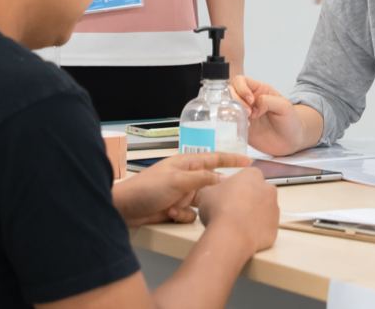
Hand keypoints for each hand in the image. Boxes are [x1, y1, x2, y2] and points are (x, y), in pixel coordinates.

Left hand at [115, 151, 250, 226]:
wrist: (125, 209)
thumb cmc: (148, 188)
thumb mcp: (177, 180)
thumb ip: (202, 178)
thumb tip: (223, 178)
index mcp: (186, 163)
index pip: (214, 158)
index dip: (232, 159)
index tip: (249, 161)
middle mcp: (186, 178)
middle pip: (210, 183)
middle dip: (211, 192)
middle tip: (218, 199)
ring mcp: (181, 195)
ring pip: (202, 202)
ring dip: (191, 208)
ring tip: (175, 208)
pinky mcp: (176, 210)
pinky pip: (191, 214)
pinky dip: (183, 216)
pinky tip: (169, 215)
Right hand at [196, 167, 279, 254]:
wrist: (231, 236)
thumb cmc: (219, 210)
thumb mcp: (206, 193)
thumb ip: (214, 188)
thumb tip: (214, 192)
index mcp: (252, 175)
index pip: (247, 175)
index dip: (237, 186)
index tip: (228, 195)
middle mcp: (268, 189)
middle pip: (259, 191)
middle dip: (249, 199)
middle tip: (232, 209)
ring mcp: (274, 209)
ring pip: (264, 210)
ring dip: (254, 215)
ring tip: (237, 225)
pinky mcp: (275, 228)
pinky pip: (266, 227)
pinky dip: (258, 230)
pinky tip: (244, 235)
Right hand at [230, 75, 306, 155]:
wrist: (292, 140)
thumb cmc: (291, 120)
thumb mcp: (284, 106)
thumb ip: (268, 101)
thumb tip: (255, 105)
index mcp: (259, 90)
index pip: (241, 81)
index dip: (241, 88)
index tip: (251, 100)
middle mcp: (248, 101)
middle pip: (230, 92)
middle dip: (236, 100)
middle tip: (249, 112)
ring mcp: (244, 114)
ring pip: (227, 107)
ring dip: (232, 112)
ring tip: (246, 121)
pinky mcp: (241, 128)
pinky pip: (229, 123)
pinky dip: (231, 124)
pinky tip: (243, 128)